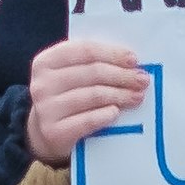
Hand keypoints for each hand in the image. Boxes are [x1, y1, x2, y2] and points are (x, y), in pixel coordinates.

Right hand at [24, 32, 149, 158]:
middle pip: (92, 73)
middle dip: (122, 75)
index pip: (85, 50)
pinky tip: (117, 112)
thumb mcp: (69, 75)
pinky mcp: (54, 132)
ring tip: (137, 96)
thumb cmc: (65, 97)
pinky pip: (87, 121)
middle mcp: (42, 84)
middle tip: (143, 80)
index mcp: (45, 62)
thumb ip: (91, 64)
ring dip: (120, 95)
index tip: (134, 59)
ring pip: (93, 96)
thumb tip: (130, 62)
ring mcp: (46, 109)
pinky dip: (105, 115)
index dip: (112, 53)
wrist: (45, 134)